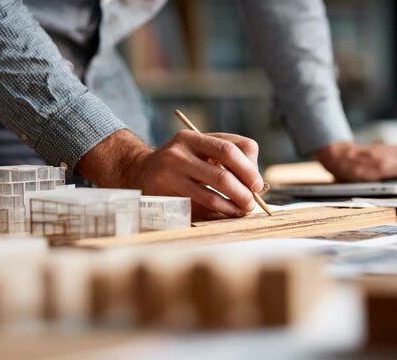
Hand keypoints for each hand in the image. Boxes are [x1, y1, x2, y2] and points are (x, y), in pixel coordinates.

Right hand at [76, 129, 263, 219]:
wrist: (137, 174)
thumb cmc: (179, 166)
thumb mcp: (198, 153)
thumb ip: (227, 162)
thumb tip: (259, 185)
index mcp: (192, 138)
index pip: (231, 148)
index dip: (249, 168)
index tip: (257, 184)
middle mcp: (180, 152)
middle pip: (224, 170)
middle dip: (244, 189)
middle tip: (252, 203)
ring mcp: (170, 173)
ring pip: (213, 190)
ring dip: (234, 204)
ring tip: (243, 211)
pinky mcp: (166, 194)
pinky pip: (201, 205)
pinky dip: (219, 211)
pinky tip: (226, 214)